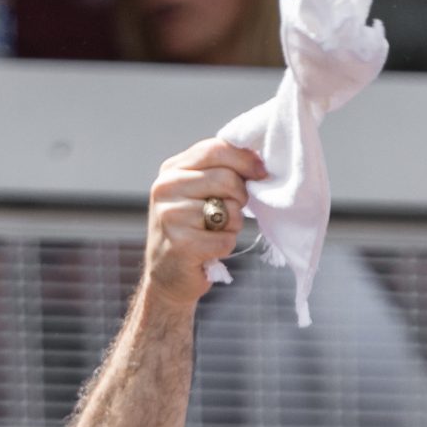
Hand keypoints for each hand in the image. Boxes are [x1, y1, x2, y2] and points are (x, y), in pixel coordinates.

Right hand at [142, 139, 267, 310]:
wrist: (166, 278)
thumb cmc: (190, 232)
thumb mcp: (196, 193)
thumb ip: (218, 172)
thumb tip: (257, 158)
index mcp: (171, 171)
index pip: (214, 149)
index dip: (244, 159)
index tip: (261, 172)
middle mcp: (165, 188)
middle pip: (226, 178)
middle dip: (240, 197)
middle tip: (231, 212)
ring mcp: (171, 216)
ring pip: (230, 210)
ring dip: (232, 226)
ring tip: (212, 233)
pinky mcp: (182, 244)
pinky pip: (226, 239)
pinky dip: (225, 246)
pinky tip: (208, 250)